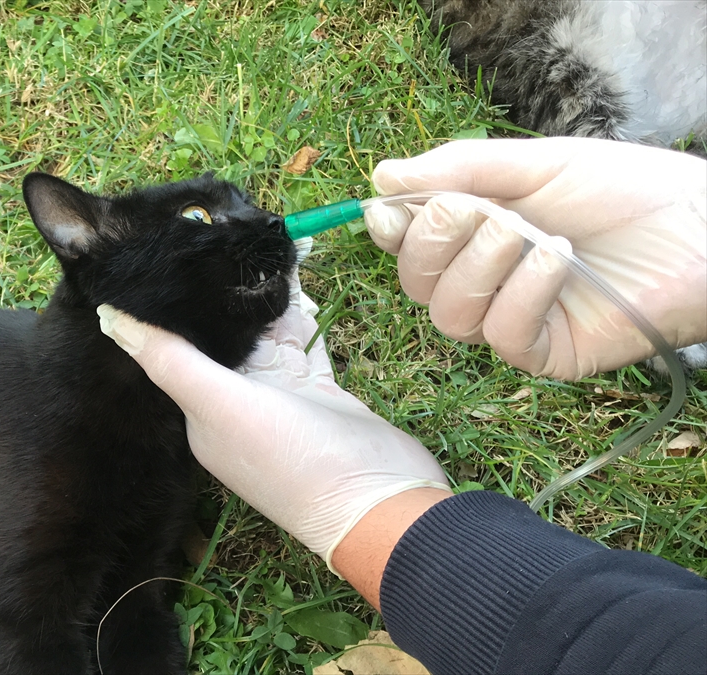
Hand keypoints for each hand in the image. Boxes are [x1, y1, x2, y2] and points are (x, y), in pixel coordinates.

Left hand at [97, 281, 450, 571]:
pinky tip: (295, 278)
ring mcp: (278, 398)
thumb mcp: (220, 406)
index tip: (168, 258)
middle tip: (221, 240)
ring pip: (261, 335)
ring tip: (259, 247)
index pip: (175, 350)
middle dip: (220, 294)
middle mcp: (234, 405)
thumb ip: (171, 361)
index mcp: (201, 413)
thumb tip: (107, 319)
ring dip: (261, 298)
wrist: (381, 499)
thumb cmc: (291, 457)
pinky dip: (297, 313)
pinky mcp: (316, 391)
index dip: (174, 308)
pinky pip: (299, 341)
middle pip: (220, 337)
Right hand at [364, 137, 706, 379]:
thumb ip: (461, 169)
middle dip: (434, 242)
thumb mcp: (536, 164)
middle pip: (416, 282)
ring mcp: (512, 318)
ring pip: (448, 313)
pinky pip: (501, 334)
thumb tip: (381, 177)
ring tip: (526, 233)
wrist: (702, 226)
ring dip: (478, 267)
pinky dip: (521, 292)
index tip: (395, 208)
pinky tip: (558, 259)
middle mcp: (485, 280)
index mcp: (475, 234)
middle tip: (473, 210)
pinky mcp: (545, 351)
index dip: (393, 229)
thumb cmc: (628, 191)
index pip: (407, 242)